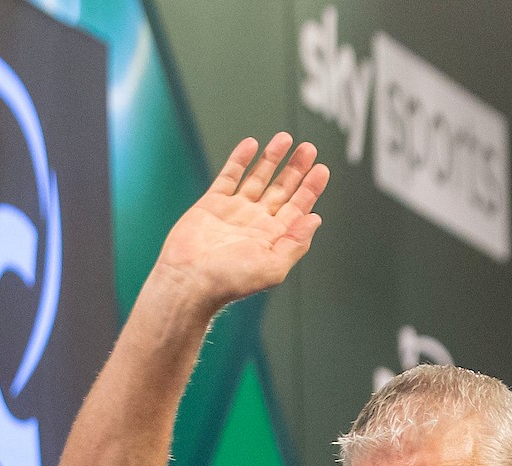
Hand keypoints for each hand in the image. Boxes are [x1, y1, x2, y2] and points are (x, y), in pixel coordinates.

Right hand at [151, 134, 329, 314]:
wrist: (190, 280)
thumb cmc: (230, 281)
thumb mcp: (273, 267)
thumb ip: (295, 242)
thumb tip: (315, 218)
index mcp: (273, 237)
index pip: (298, 207)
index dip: (311, 188)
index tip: (322, 169)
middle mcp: (256, 222)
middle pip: (282, 189)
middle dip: (296, 169)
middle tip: (309, 148)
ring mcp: (234, 211)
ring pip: (258, 178)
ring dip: (272, 158)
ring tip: (285, 138)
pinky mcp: (212, 203)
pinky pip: (229, 176)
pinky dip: (240, 159)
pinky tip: (252, 144)